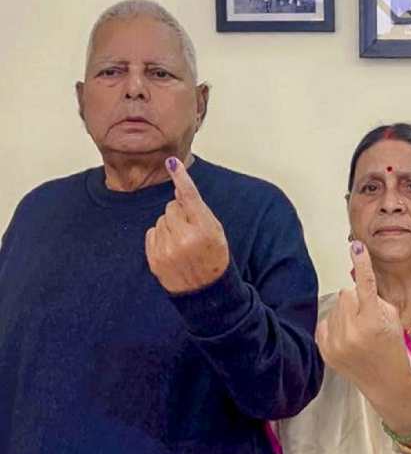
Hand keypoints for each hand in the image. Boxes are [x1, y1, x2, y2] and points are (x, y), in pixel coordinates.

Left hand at [145, 157, 229, 293]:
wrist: (206, 291)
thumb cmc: (214, 257)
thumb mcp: (216, 231)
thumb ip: (198, 210)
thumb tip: (179, 190)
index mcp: (204, 229)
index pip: (189, 197)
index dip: (181, 178)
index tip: (172, 162)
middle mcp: (184, 238)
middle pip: (172, 207)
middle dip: (179, 214)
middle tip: (191, 230)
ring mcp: (167, 250)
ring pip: (161, 219)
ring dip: (170, 226)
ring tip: (182, 243)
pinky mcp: (154, 259)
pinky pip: (151, 232)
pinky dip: (159, 237)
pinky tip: (171, 249)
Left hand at [315, 242, 410, 398]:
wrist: (385, 382)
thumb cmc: (393, 348)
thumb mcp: (393, 320)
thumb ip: (375, 299)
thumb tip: (358, 283)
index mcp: (373, 323)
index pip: (365, 285)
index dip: (362, 264)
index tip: (357, 246)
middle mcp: (352, 332)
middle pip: (347, 293)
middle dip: (357, 299)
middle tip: (368, 316)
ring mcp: (336, 343)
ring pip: (336, 306)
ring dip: (346, 312)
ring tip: (359, 330)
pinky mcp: (325, 350)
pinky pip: (325, 320)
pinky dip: (336, 323)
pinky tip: (347, 336)